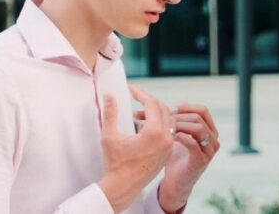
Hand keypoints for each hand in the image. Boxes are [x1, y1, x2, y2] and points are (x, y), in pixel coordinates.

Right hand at [98, 88, 174, 212]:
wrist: (123, 187)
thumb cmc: (115, 164)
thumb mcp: (109, 136)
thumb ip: (110, 113)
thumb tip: (109, 96)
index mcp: (154, 133)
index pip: (152, 104)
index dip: (141, 94)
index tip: (132, 89)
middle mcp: (166, 139)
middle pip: (163, 109)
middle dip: (150, 101)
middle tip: (137, 97)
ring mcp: (169, 147)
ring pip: (169, 120)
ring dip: (156, 112)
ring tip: (140, 111)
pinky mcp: (168, 153)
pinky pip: (169, 132)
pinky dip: (160, 124)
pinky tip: (145, 125)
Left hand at [135, 97, 219, 212]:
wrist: (176, 182)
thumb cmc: (174, 157)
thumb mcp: (174, 135)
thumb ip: (169, 120)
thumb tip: (151, 104)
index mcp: (209, 130)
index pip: (202, 110)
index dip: (186, 107)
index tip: (171, 109)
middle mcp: (213, 139)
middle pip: (198, 117)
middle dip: (178, 116)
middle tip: (162, 120)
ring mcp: (209, 150)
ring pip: (198, 128)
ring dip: (180, 125)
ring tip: (166, 129)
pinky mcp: (201, 160)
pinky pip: (193, 143)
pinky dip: (180, 137)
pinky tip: (170, 138)